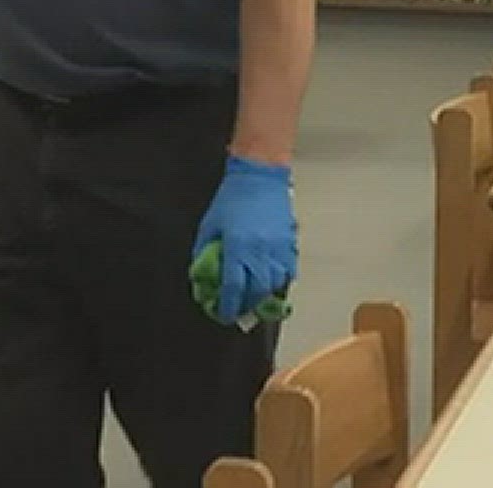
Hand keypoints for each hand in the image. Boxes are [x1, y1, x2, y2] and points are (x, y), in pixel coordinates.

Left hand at [192, 155, 296, 323]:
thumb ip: (205, 252)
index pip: (234, 287)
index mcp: (237, 247)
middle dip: (247, 306)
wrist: (259, 177)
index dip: (228, 306)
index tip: (224, 315)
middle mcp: (260, 252)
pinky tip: (271, 284)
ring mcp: (278, 249)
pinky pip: (289, 273)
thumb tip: (201, 276)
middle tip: (239, 311)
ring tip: (254, 300)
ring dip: (264, 297)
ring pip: (275, 286)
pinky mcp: (291, 244)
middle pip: (256, 292)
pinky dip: (280, 283)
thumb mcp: (210, 225)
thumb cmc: (231, 200)